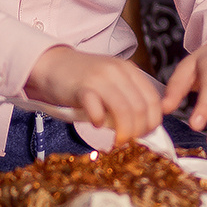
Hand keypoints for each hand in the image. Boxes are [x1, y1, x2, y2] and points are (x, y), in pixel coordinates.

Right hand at [24, 46, 163, 145]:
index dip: (152, 122)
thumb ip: (128, 98)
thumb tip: (143, 127)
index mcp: (130, 70)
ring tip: (117, 141)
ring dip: (123, 131)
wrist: (53, 65)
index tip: (145, 135)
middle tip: (129, 141)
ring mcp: (100, 78)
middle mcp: (118, 71)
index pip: (153, 100)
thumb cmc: (83, 80)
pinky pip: (97, 109)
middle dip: (138, 131)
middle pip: (140, 108)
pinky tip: (96, 124)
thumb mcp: (112, 83)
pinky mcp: (82, 87)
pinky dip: (99, 122)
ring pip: (124, 110)